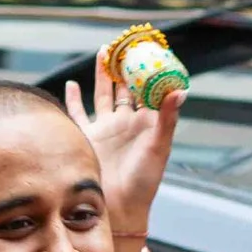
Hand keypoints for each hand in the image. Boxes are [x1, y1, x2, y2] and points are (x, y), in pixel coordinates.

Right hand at [66, 45, 185, 242]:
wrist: (118, 208)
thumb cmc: (144, 181)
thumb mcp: (159, 148)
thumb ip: (166, 119)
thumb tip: (179, 90)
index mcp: (146, 123)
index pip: (148, 89)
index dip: (147, 69)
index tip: (147, 47)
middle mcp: (126, 123)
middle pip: (124, 87)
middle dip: (124, 66)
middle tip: (122, 44)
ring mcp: (106, 129)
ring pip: (103, 95)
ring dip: (103, 75)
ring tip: (103, 54)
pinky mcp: (87, 138)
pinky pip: (78, 114)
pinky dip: (74, 99)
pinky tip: (72, 84)